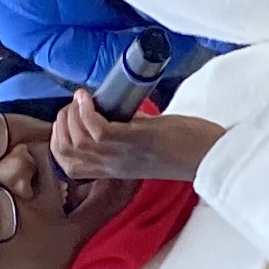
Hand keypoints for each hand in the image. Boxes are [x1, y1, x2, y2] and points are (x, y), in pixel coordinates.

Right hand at [49, 89, 224, 186]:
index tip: (66, 118)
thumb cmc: (183, 147)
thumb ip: (127, 131)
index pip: (67, 165)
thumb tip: (114, 109)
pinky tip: (88, 98)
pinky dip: (86, 111)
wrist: (209, 155)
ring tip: (81, 99)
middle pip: (66, 153)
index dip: (58, 140)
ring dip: (72, 115)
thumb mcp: (144, 144)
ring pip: (77, 141)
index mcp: (112, 170)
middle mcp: (112, 166)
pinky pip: (96, 129)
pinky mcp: (134, 141)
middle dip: (61, 124)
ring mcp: (121, 155)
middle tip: (73, 105)